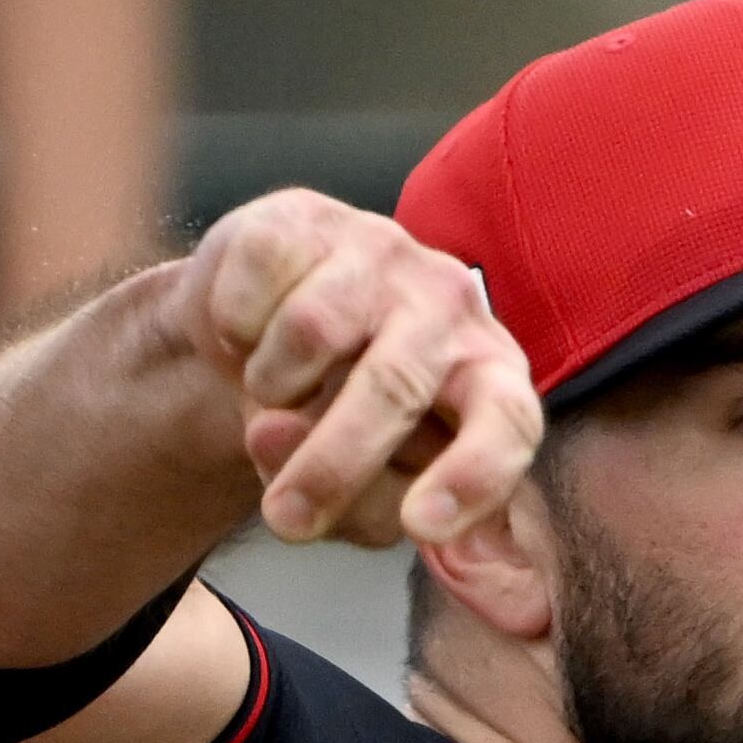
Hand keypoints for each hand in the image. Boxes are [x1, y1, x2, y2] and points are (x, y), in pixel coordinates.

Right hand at [178, 190, 544, 549]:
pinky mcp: (307, 218)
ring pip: (311, 333)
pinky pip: (252, 292)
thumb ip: (349, 502)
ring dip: (270, 388)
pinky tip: (250, 333)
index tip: (421, 524)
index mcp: (491, 379)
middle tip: (286, 519)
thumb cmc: (339, 421)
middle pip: (396, 386)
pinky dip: (233, 334)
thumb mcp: (362, 491)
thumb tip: (273, 439)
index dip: (473, 473)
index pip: (510, 422)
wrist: (266, 327)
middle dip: (334, 465)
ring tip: (277, 390)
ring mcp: (383, 250)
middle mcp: (451, 305)